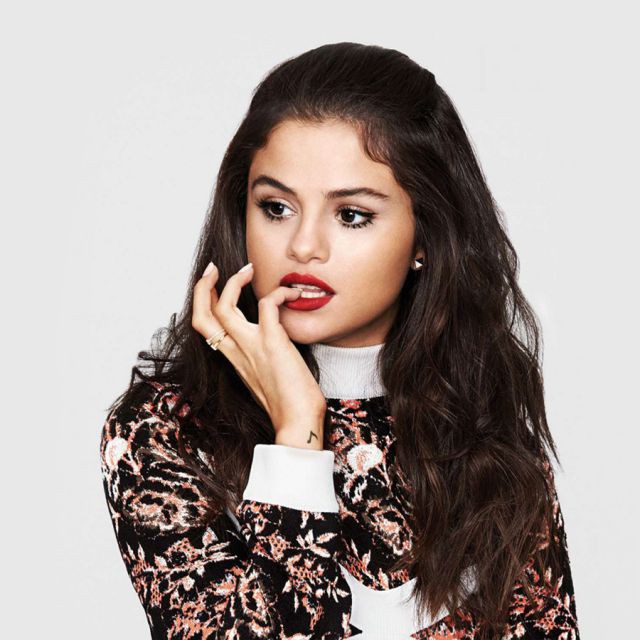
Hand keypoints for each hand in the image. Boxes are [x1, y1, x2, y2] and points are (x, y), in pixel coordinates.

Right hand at [191, 261, 327, 449]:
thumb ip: (261, 360)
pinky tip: (293, 294)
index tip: (211, 285)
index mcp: (234, 360)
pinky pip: (268, 305)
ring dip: (234, 281)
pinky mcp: (272, 343)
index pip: (205, 329)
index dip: (202, 303)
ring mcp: (252, 347)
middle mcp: (237, 352)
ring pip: (224, 308)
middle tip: (214, 268)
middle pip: (202, 316)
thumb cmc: (289, 405)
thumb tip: (271, 348)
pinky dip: (279, 293)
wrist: (298, 423)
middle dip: (203, 287)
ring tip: (250, 269)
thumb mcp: (265, 379)